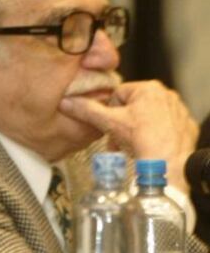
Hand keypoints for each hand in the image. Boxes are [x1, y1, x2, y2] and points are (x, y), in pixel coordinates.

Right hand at [59, 80, 196, 193]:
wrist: (169, 164)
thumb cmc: (143, 140)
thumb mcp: (109, 123)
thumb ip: (86, 110)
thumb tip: (67, 102)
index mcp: (148, 88)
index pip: (117, 95)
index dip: (108, 112)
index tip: (109, 126)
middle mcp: (166, 95)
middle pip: (132, 107)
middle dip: (121, 125)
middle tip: (118, 140)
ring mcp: (178, 111)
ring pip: (147, 118)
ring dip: (135, 131)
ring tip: (131, 146)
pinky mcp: (185, 126)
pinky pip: (163, 127)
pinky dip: (154, 136)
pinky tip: (149, 147)